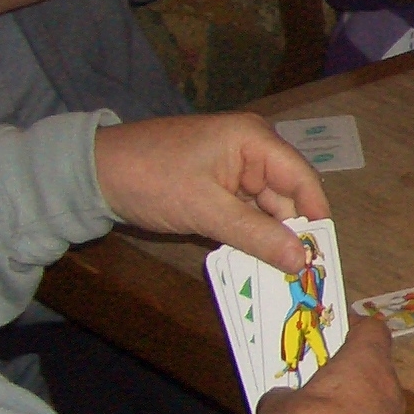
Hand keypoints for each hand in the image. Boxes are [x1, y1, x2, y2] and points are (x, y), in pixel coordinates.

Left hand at [92, 114, 329, 271]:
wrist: (93, 174)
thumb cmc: (152, 180)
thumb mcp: (206, 211)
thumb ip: (257, 235)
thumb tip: (302, 261)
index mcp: (254, 139)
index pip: (302, 179)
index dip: (314, 218)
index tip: (320, 256)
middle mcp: (252, 147)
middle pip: (286, 195)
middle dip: (288, 232)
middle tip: (294, 274)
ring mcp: (235, 165)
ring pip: (266, 207)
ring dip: (266, 236)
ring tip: (271, 270)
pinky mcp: (218, 182)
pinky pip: (245, 209)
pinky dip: (246, 231)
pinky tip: (248, 255)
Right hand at [256, 314, 401, 413]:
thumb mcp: (277, 408)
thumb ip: (281, 395)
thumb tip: (282, 397)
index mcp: (365, 362)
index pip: (372, 329)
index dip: (352, 328)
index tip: (330, 334)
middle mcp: (389, 386)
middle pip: (373, 367)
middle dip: (346, 373)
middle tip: (316, 382)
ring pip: (374, 401)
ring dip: (352, 405)